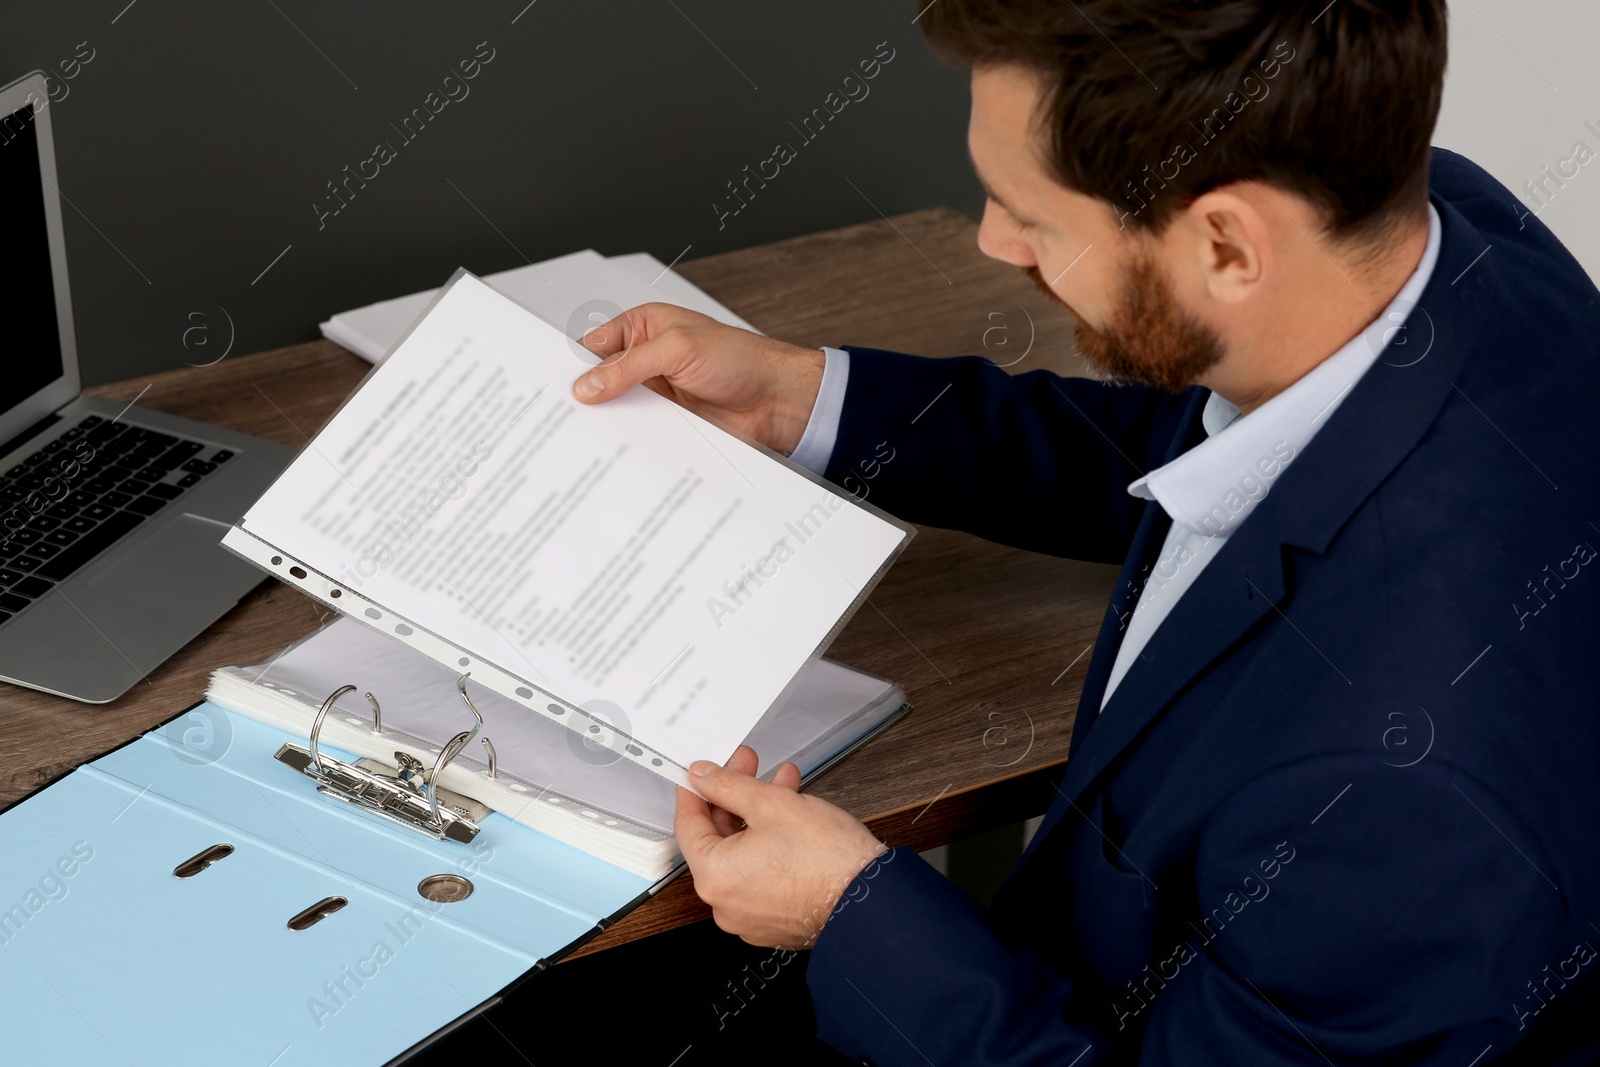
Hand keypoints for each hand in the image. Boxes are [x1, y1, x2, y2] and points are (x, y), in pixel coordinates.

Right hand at [571, 302, 825, 453]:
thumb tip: (588, 386)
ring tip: (582, 440)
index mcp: (644, 327)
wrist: (781, 401)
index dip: (572, 364)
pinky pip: (640, 435)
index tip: (549, 385)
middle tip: (559, 417)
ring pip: (619, 412)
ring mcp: (658, 394)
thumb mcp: (678, 350)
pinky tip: (618, 452)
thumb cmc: (743, 359)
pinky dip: (631, 443)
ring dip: (608, 424)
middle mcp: (647, 360)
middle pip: (601, 382)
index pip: (594, 345)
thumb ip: (629, 367)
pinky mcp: (669, 424)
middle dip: (585, 398)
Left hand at [675, 745, 887, 949]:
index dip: (695, 790)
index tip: (700, 773)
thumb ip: (728, 785)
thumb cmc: (828, 861)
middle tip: (749, 767)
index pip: (688, 825)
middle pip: (718, 838)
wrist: (870, 901)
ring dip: (758, 816)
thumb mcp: (771, 803)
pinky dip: (769, 846)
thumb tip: (703, 776)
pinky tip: (791, 820)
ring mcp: (750, 916)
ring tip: (783, 786)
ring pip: (743, 854)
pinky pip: (760, 875)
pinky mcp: (774, 920)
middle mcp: (725, 904)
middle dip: (737, 797)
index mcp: (714, 877)